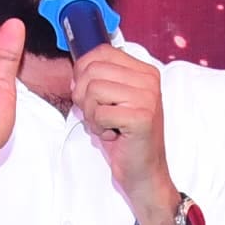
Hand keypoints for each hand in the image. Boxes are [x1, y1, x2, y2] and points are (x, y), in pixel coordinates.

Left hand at [69, 44, 173, 224]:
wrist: (144, 172)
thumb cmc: (124, 138)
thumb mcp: (111, 101)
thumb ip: (97, 80)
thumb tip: (75, 71)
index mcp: (144, 71)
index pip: (101, 52)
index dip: (83, 71)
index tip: (88, 94)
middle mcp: (149, 80)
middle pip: (93, 70)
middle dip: (84, 96)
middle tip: (97, 115)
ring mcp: (148, 97)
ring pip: (93, 90)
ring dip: (91, 113)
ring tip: (106, 126)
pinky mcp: (141, 117)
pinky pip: (99, 112)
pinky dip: (98, 127)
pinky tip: (113, 135)